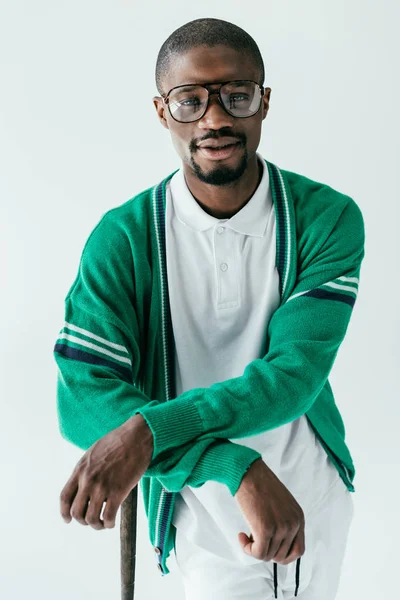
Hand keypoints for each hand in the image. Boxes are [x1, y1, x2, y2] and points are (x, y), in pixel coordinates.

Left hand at [60, 414, 152, 529]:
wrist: (136, 436)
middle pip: (76, 512)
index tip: (68, 520)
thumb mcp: (94, 453)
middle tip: (93, 520)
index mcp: (80, 469)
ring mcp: (102, 487)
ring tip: (104, 523)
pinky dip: (109, 523)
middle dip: (82, 521)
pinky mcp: (118, 492)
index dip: (64, 512)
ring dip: (96, 525)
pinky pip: (108, 517)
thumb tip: (86, 485)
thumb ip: (87, 470)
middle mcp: (87, 480)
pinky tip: (113, 521)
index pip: (64, 497)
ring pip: (91, 519)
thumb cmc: (118, 441)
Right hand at [234, 458, 304, 564]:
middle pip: (282, 556)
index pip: (298, 550)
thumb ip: (284, 521)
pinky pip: (258, 553)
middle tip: (254, 538)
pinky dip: (247, 549)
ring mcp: (281, 527)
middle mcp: (293, 524)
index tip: (269, 547)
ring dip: (254, 549)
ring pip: (268, 555)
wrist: (248, 471)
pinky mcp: (265, 529)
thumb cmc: (260, 483)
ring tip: (246, 533)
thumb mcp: (282, 503)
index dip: (282, 554)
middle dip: (266, 551)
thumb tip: (274, 543)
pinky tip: (241, 536)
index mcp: (299, 517)